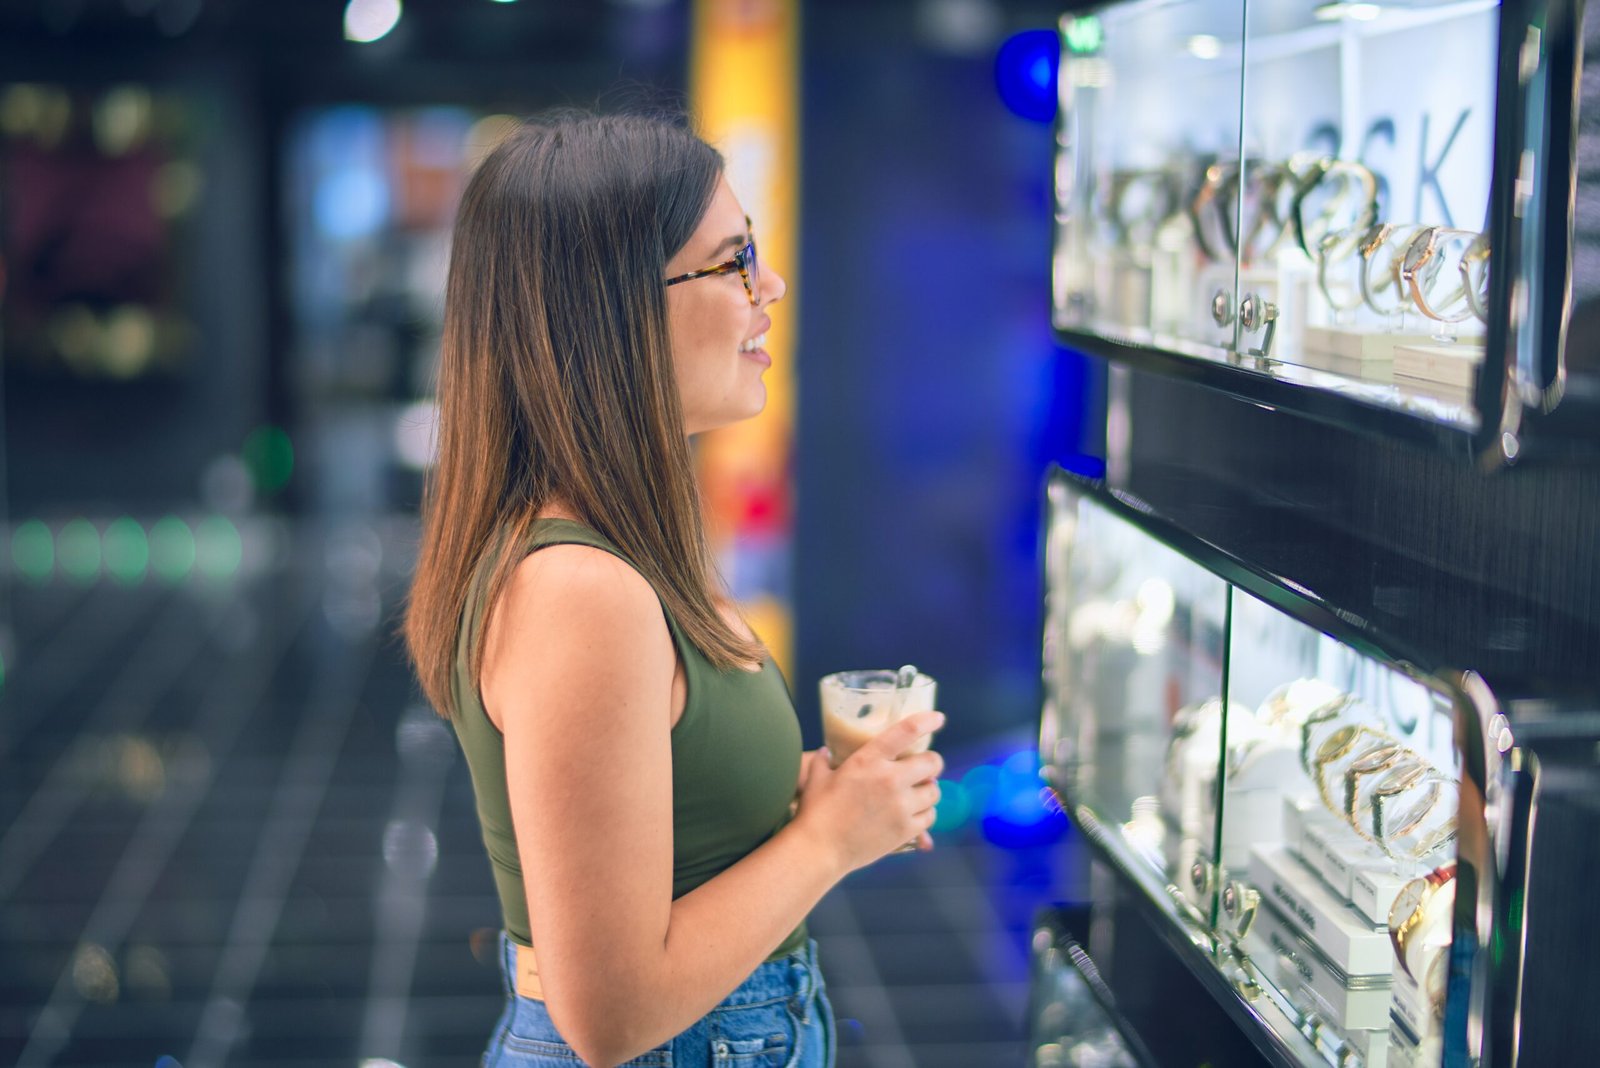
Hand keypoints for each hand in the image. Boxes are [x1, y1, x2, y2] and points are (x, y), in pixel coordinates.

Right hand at [793, 710, 944, 872]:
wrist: (820, 849)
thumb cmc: (815, 812)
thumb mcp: (817, 778)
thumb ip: (824, 761)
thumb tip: (826, 752)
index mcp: (869, 760)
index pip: (906, 732)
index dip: (926, 721)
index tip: (937, 718)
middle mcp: (890, 779)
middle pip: (931, 762)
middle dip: (932, 763)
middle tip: (925, 767)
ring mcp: (901, 806)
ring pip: (934, 791)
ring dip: (929, 789)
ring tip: (919, 792)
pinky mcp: (905, 829)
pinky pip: (930, 816)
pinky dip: (926, 813)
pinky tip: (916, 813)